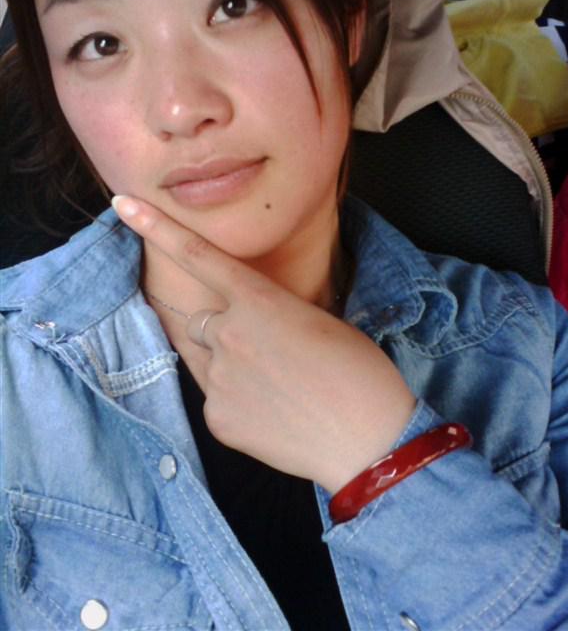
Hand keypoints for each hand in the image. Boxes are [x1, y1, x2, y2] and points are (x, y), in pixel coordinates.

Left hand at [113, 196, 416, 492]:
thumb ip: (270, 314)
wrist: (369, 440)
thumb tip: (252, 326)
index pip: (199, 256)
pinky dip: (237, 401)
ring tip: (276, 387)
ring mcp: (218, 380)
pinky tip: (273, 414)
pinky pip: (215, 398)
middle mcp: (228, 335)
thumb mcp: (317, 322)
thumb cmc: (358, 372)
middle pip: (203, 320)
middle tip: (269, 352)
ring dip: (231, 364)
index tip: (120, 204)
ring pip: (208, 360)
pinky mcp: (217, 419)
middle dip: (225, 329)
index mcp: (259, 301)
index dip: (157, 228)